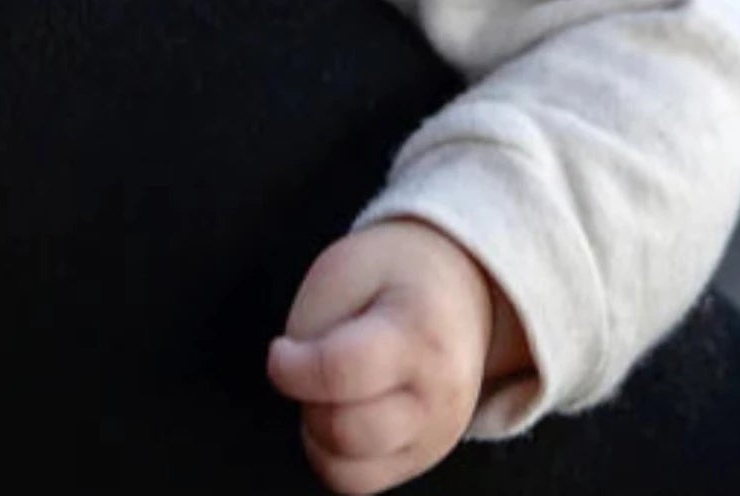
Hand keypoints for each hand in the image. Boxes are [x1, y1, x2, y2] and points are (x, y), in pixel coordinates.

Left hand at [266, 219, 510, 493]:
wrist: (460, 288)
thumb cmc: (395, 273)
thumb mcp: (346, 266)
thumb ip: (314, 326)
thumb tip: (294, 386)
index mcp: (418, 333)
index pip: (341, 372)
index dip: (291, 369)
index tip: (280, 352)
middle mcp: (438, 394)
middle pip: (344, 432)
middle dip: (307, 402)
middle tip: (308, 368)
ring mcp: (438, 435)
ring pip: (349, 473)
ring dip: (319, 435)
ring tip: (329, 390)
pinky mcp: (427, 459)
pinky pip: (361, 483)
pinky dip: (337, 456)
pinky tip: (343, 412)